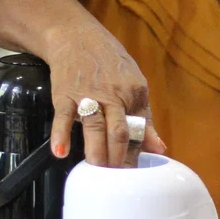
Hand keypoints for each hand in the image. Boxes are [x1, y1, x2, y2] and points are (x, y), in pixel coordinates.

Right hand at [43, 25, 164, 167]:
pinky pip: (63, 116)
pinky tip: (60, 152)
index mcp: (135, 92)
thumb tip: (159, 147)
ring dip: (96, 153)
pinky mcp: (64, 93)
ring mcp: (88, 94)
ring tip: (96, 175)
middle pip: (119, 131)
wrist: (76, 36)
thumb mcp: (134, 85)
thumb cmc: (109, 63)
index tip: (133, 175)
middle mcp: (113, 94)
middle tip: (115, 182)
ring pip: (95, 127)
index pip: (139, 130)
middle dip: (118, 159)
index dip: (136, 155)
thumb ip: (145, 118)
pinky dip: (61, 135)